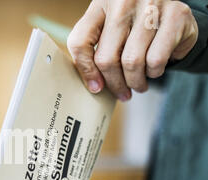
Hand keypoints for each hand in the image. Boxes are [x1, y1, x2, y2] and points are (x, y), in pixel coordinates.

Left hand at [67, 0, 197, 100]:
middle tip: (122, 93)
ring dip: (135, 82)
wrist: (175, 9)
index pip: (80, 42)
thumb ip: (94, 47)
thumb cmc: (135, 24)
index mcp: (100, 3)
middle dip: (114, 83)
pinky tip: (154, 70)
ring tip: (138, 85)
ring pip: (131, 62)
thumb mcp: (109, 28)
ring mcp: (150, 5)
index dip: (85, 71)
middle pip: (106, 58)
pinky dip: (154, 72)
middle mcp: (123, 1)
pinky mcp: (176, 15)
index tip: (96, 87)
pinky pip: (156, 60)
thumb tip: (94, 85)